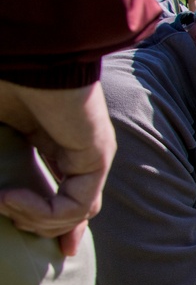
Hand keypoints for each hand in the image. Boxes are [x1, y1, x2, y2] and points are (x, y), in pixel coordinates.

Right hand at [0, 80, 116, 255]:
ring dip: (34, 220)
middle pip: (74, 209)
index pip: (60, 193)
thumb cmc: (1, 80)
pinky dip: (43, 212)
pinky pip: (76, 205)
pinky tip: (11, 197)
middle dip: (40, 227)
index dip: (42, 219)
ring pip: (77, 213)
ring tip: (3, 200)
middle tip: (6, 214)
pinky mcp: (96, 155)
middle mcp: (77, 150)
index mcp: (52, 141)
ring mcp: (90, 154)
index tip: (23, 233)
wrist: (18, 51)